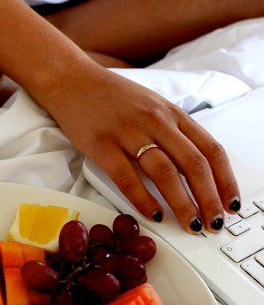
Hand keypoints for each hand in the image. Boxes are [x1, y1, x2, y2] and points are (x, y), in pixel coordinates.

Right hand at [44, 63, 239, 233]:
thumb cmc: (113, 97)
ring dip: (182, 203)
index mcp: (172, 113)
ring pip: (165, 173)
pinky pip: (127, 178)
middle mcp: (155, 120)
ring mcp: (128, 132)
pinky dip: (143, 200)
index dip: (226, 180)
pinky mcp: (102, 145)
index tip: (231, 203)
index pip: (211, 149)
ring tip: (189, 224)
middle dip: (209, 199)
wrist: (73, 81)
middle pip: (193, 164)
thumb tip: (198, 170)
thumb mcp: (153, 106)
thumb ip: (174, 133)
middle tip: (214, 222)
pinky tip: (153, 215)